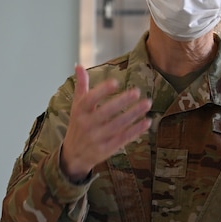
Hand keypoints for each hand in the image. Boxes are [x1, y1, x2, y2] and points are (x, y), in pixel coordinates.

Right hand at [60, 64, 151, 181]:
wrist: (73, 155)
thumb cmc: (78, 125)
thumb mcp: (76, 106)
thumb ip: (81, 86)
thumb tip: (79, 66)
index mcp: (79, 112)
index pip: (89, 100)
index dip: (102, 91)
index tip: (115, 82)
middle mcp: (87, 125)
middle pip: (105, 113)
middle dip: (121, 102)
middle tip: (136, 91)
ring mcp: (97, 138)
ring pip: (117, 126)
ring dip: (133, 114)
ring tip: (147, 104)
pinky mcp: (106, 150)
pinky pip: (123, 139)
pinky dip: (135, 131)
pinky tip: (147, 122)